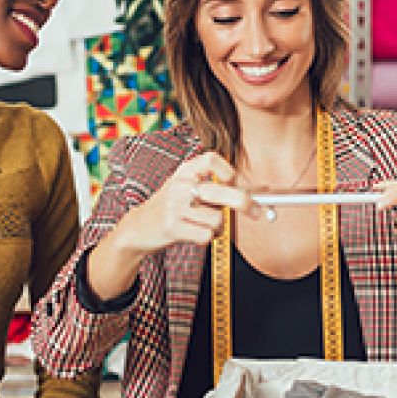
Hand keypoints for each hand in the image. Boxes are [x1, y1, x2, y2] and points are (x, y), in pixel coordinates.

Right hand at [87, 152, 253, 300]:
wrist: (137, 228)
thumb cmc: (171, 208)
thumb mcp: (186, 188)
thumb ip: (216, 187)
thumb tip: (259, 190)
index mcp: (184, 171)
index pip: (211, 159)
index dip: (228, 172)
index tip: (235, 184)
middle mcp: (179, 185)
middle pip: (222, 192)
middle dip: (245, 203)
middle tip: (256, 212)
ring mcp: (175, 206)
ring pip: (216, 218)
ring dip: (217, 227)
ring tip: (204, 225)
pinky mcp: (172, 227)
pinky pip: (206, 235)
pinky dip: (207, 238)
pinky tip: (195, 234)